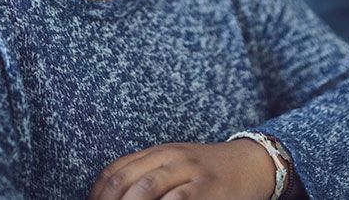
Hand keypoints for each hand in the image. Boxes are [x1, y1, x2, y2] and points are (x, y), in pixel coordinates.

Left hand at [87, 140, 275, 199]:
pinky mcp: (206, 188)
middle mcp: (169, 157)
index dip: (97, 195)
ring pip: (146, 188)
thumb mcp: (174, 166)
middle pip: (125, 181)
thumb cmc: (206, 173)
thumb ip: (146, 177)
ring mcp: (188, 171)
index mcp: (156, 153)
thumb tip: (112, 197)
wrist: (250, 164)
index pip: (114, 172)